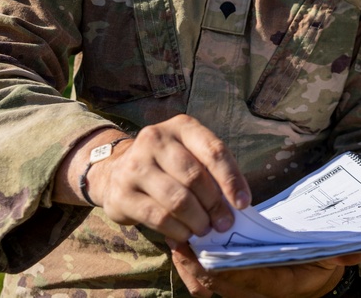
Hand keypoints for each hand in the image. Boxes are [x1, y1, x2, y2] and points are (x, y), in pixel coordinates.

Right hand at [85, 115, 251, 241]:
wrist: (117, 171)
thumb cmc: (168, 165)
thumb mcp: (191, 155)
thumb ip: (213, 172)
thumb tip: (237, 204)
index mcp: (181, 127)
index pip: (213, 152)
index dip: (231, 179)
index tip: (243, 203)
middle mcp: (155, 140)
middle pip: (194, 177)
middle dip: (215, 205)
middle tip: (224, 223)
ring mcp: (135, 166)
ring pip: (177, 199)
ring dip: (198, 220)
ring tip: (205, 229)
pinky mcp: (122, 194)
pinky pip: (158, 217)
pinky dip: (178, 230)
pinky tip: (186, 234)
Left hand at [170, 241, 360, 297]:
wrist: (312, 281)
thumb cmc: (319, 265)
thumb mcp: (330, 259)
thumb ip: (337, 255)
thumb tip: (355, 253)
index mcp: (277, 285)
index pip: (247, 279)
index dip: (225, 267)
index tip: (209, 248)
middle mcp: (255, 292)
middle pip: (218, 282)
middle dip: (197, 263)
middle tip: (183, 239)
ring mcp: (241, 289)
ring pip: (207, 283)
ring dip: (190, 263)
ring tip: (177, 239)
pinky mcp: (232, 282)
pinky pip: (207, 278)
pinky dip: (193, 263)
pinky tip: (184, 244)